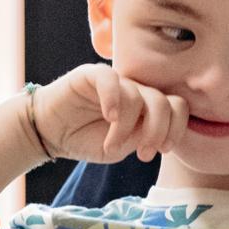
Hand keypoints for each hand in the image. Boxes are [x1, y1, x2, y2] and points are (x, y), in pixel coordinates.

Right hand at [35, 64, 188, 164]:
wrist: (51, 134)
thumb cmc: (87, 139)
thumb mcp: (121, 147)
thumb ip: (142, 137)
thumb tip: (161, 134)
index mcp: (147, 107)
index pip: (177, 107)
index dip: (176, 128)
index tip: (161, 150)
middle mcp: (136, 90)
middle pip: (163, 101)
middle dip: (158, 131)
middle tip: (143, 154)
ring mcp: (116, 81)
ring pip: (137, 96)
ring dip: (127, 128)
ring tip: (112, 145)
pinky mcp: (92, 75)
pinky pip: (110, 80)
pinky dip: (114, 100)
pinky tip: (109, 118)